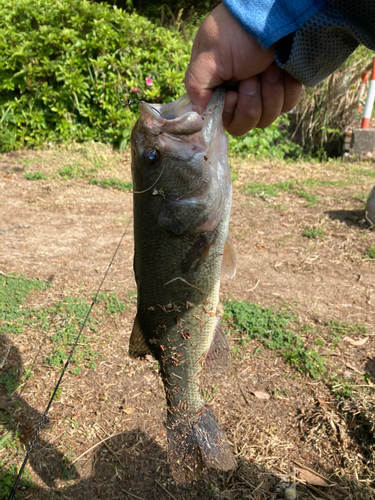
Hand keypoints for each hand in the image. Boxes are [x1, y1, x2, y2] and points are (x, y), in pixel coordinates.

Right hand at [184, 3, 301, 135]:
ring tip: (268, 67)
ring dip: (270, 92)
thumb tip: (198, 114)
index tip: (234, 94)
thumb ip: (196, 88)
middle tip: (252, 76)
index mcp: (219, 90)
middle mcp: (240, 94)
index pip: (224, 122)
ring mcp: (264, 93)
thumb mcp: (207, 59)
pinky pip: (288, 105)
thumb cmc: (234, 33)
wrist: (272, 13)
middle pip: (246, 124)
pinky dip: (287, 88)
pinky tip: (282, 69)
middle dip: (252, 103)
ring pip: (268, 118)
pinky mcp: (285, 88)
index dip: (231, 113)